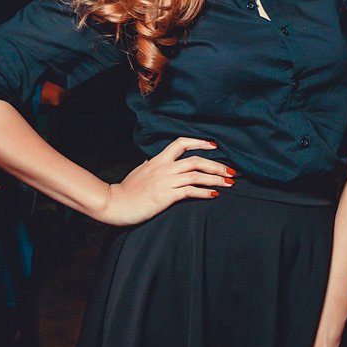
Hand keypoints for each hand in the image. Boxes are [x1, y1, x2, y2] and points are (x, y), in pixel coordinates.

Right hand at [99, 137, 233, 225]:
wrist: (115, 203)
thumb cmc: (127, 190)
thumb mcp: (139, 171)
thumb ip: (150, 164)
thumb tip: (152, 159)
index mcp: (158, 159)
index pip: (181, 143)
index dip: (199, 142)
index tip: (214, 146)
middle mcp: (164, 168)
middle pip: (196, 160)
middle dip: (216, 165)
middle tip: (231, 171)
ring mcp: (165, 181)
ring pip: (196, 175)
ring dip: (215, 179)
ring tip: (229, 183)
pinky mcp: (166, 196)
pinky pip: (189, 192)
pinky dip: (204, 192)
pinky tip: (214, 195)